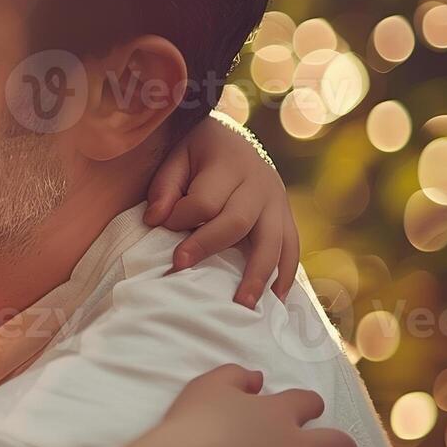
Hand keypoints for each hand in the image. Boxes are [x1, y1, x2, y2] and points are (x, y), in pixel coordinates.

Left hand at [144, 114, 298, 307]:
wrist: (237, 141)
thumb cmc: (200, 154)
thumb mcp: (177, 156)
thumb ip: (165, 186)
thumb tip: (155, 220)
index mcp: (230, 164)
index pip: (205, 200)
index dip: (181, 216)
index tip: (160, 226)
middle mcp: (259, 183)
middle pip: (237, 221)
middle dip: (208, 246)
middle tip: (181, 268)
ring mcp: (278, 202)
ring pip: (272, 242)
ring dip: (258, 275)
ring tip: (242, 305)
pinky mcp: (286, 218)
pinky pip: (291, 248)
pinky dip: (285, 275)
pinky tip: (276, 301)